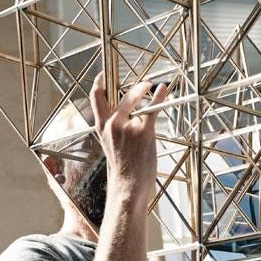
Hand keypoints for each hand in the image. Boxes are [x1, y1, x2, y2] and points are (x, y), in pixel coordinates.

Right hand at [89, 73, 168, 198]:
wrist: (128, 187)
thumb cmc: (123, 170)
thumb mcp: (112, 146)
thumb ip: (116, 130)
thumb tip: (130, 117)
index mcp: (102, 127)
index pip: (96, 98)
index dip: (99, 83)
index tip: (104, 74)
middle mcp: (111, 124)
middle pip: (119, 94)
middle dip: (132, 86)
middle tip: (144, 82)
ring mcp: (127, 127)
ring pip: (136, 100)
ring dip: (145, 90)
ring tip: (154, 86)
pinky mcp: (143, 132)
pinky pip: (152, 109)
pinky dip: (159, 97)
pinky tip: (164, 90)